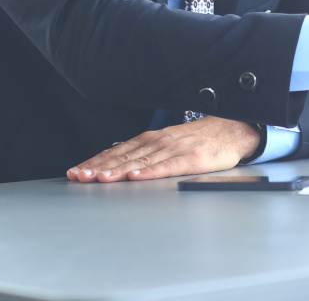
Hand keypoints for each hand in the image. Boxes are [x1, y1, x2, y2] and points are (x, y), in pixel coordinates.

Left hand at [66, 117, 259, 182]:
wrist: (232, 130)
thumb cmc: (199, 140)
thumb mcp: (169, 142)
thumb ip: (146, 152)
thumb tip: (118, 164)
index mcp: (152, 139)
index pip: (118, 151)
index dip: (96, 161)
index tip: (76, 171)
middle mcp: (160, 142)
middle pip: (125, 157)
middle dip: (99, 168)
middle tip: (79, 177)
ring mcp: (175, 150)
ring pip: (141, 162)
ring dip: (118, 171)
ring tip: (100, 179)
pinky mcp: (192, 159)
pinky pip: (168, 167)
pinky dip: (151, 172)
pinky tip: (137, 177)